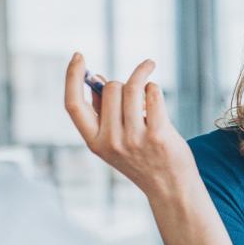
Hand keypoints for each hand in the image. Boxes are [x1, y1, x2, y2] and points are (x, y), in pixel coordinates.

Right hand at [63, 53, 196, 199]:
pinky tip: (155, 93)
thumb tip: (98, 78)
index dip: (72, 77)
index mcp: (94, 142)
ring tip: (148, 79)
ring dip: (141, 77)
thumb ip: (104, 113)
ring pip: (132, 88)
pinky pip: (152, 94)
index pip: (73, 105)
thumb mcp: (115, 141)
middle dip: (123, 83)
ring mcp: (134, 140)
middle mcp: (111, 142)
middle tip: (134, 91)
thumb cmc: (144, 158)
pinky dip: (153, 87)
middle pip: (110, 90)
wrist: (171, 188)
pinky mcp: (158, 135)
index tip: (79, 56)